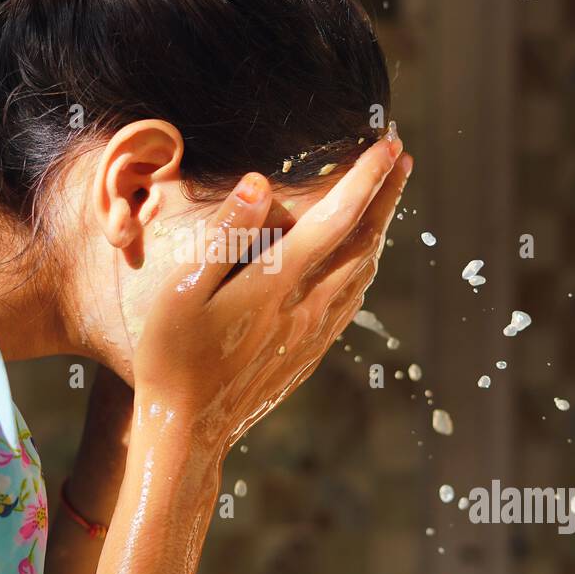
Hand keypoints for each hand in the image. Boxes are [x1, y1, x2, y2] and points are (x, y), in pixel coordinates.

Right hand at [132, 132, 411, 454]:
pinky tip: (364, 260)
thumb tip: (258, 183)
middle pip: (364, 240)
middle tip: (402, 154)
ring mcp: (314, 333)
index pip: (336, 218)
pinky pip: (352, 300)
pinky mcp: (311, 353)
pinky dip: (366, 267)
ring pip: (364, 271)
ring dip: (380, 228)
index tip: (389, 143)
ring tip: (389, 197)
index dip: (366, 178)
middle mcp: (307, 306)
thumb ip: (224, 234)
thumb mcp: (181, 290)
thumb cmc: (172, 356)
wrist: (189, 430)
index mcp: (277, 283)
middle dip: (387, 194)